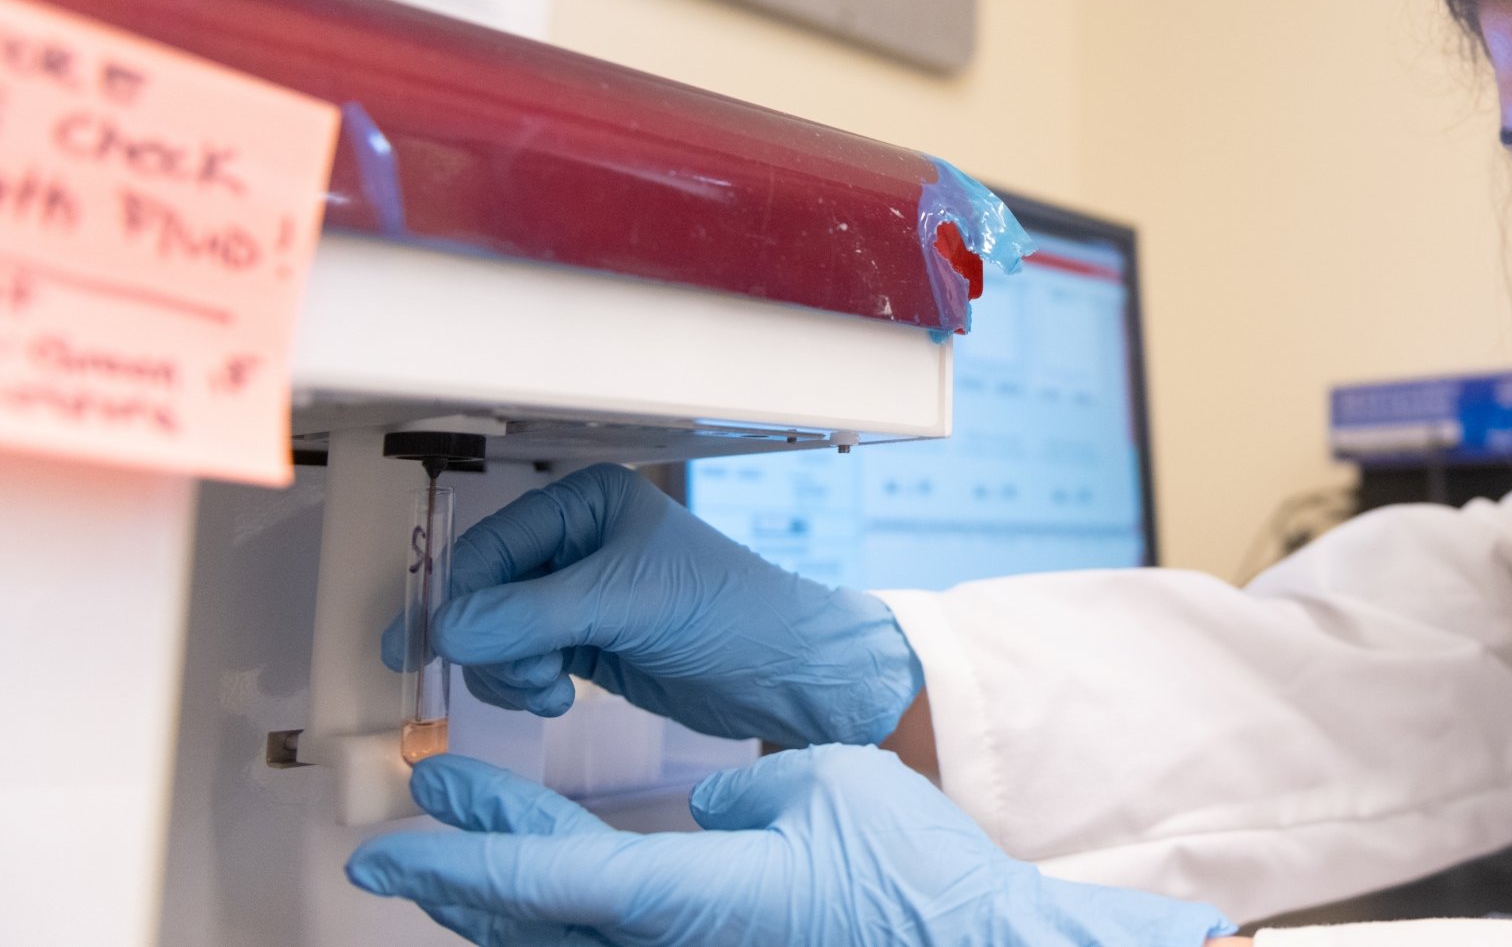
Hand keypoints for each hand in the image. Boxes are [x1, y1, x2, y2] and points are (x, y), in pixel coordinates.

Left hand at [347, 751, 1237, 946]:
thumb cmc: (917, 875)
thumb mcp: (824, 787)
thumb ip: (745, 795)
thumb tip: (707, 814)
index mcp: (687, 902)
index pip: (538, 877)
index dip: (457, 854)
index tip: (388, 843)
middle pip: (530, 918)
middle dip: (464, 864)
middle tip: (420, 812)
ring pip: (564, 942)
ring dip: (504, 895)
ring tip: (470, 839)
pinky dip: (566, 916)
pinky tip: (561, 890)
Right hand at [384, 464, 919, 748]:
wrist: (788, 674)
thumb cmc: (729, 613)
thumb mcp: (628, 604)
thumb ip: (530, 616)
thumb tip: (443, 630)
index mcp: (587, 504)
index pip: (490, 547)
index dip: (454, 598)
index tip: (422, 647)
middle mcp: (576, 543)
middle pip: (483, 595)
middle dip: (489, 643)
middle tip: (523, 679)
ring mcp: (579, 598)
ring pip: (495, 636)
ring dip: (507, 672)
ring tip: (551, 692)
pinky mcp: (587, 645)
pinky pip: (520, 664)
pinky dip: (524, 687)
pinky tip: (559, 700)